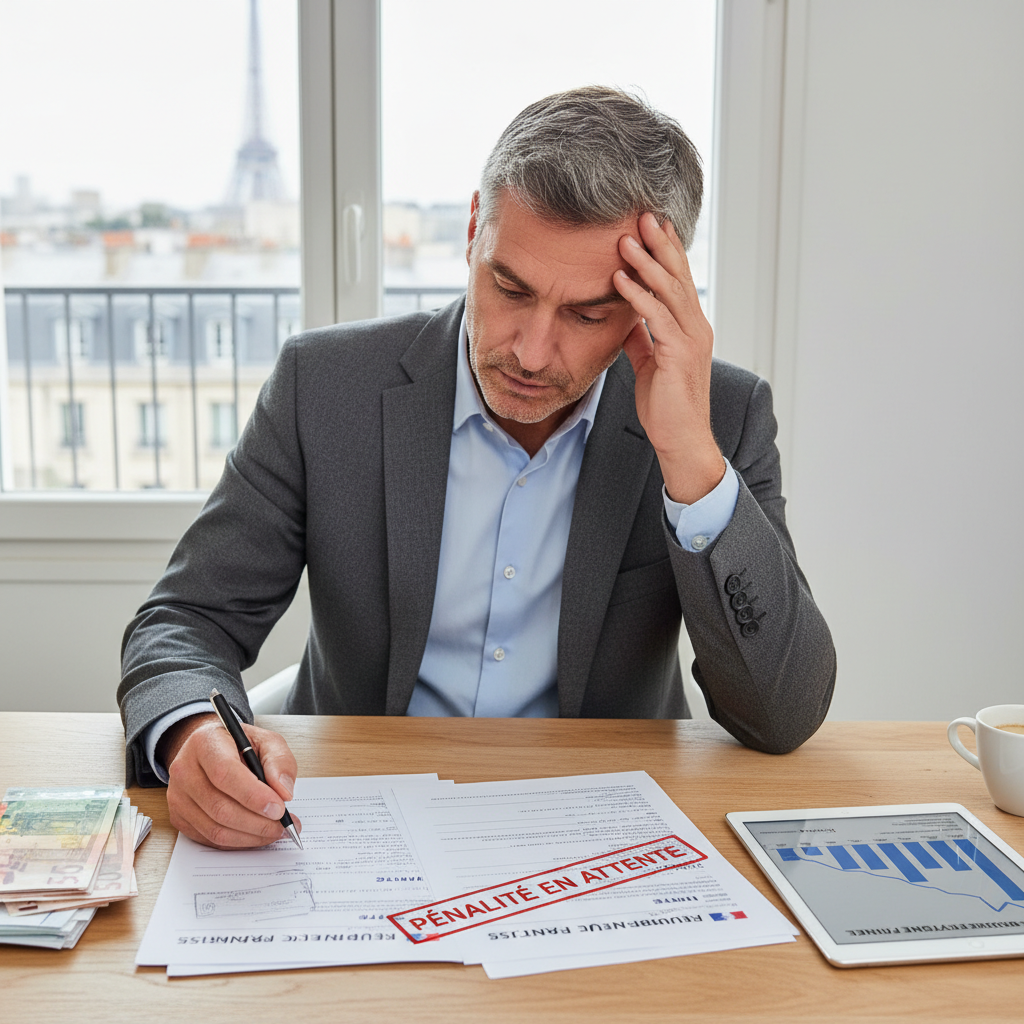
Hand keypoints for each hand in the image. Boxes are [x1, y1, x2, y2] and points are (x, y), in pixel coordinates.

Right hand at [158, 712, 300, 848]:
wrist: (213, 751)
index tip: (279, 808)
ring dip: (250, 836)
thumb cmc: (240, 745)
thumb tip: (283, 792)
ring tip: (274, 831)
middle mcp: (184, 770)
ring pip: (214, 829)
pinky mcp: (179, 817)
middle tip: (283, 825)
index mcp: (205, 743)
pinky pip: (209, 839)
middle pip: (219, 807)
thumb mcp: (266, 741)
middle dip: (257, 822)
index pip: (225, 773)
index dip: (253, 795)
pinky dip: (237, 842)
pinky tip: (256, 834)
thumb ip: (279, 761)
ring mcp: (178, 796)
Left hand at [614, 212, 724, 504]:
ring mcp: (690, 340)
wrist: (681, 440)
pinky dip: (637, 296)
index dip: (665, 252)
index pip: (678, 280)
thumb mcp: (650, 364)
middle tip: (642, 214)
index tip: (650, 225)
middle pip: (677, 276)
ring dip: (645, 263)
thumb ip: (641, 338)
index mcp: (690, 328)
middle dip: (659, 244)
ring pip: (669, 291)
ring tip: (625, 238)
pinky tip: (620, 279)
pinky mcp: (678, 355)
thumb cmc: (666, 407)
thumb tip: (627, 319)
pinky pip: (656, 317)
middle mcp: (696, 327)